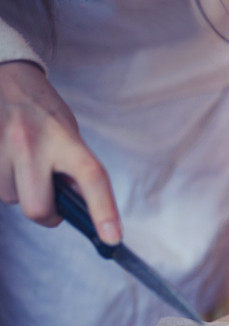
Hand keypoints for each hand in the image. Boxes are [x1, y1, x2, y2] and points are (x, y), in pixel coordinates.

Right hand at [0, 61, 120, 242]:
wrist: (7, 79)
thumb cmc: (45, 115)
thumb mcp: (71, 136)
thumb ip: (76, 170)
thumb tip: (80, 209)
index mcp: (66, 139)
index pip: (91, 177)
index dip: (103, 210)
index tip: (112, 239)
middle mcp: (32, 143)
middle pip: (38, 208)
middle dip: (46, 212)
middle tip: (50, 195)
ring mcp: (2, 146)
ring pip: (10, 200)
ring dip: (19, 191)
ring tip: (22, 164)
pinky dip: (4, 181)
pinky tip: (8, 161)